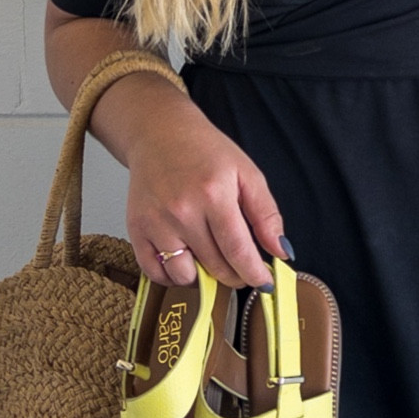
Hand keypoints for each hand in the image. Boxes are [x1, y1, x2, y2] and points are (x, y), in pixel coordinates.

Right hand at [108, 81, 286, 289]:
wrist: (159, 134)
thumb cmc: (205, 152)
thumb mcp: (246, 173)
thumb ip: (266, 215)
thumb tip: (282, 251)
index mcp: (213, 195)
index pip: (238, 251)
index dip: (254, 273)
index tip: (265, 283)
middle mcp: (182, 211)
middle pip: (215, 266)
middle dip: (235, 275)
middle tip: (241, 268)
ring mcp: (156, 222)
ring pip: (185, 275)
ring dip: (204, 277)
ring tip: (211, 259)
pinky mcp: (136, 229)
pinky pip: (155, 272)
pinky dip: (172, 276)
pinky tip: (186, 263)